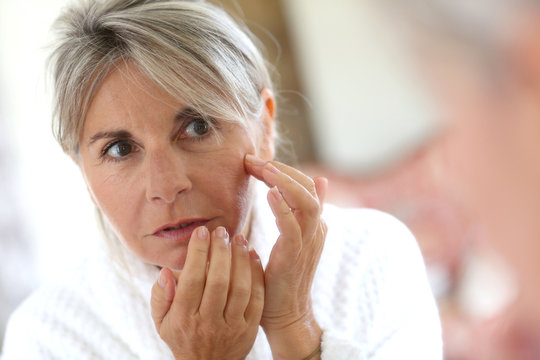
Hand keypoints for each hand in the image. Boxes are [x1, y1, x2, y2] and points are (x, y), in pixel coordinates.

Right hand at [151, 226, 264, 359]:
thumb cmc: (182, 336)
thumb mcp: (162, 322)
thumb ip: (160, 297)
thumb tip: (165, 272)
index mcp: (184, 318)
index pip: (191, 280)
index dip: (197, 253)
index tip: (201, 232)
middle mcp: (208, 322)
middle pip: (217, 281)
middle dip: (220, 251)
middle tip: (221, 231)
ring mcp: (231, 326)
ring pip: (239, 288)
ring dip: (240, 259)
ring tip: (239, 238)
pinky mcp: (250, 328)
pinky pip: (256, 298)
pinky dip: (256, 275)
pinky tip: (253, 255)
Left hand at [245, 154, 327, 359]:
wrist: (285, 313)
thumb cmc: (282, 277)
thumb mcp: (292, 239)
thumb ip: (298, 212)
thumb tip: (319, 182)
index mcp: (313, 223)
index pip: (304, 185)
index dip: (282, 170)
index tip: (254, 162)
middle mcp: (315, 228)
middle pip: (307, 188)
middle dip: (280, 170)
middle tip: (253, 160)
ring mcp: (308, 241)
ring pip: (306, 202)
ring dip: (284, 182)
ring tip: (263, 168)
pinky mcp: (296, 255)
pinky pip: (293, 227)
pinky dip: (283, 208)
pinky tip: (269, 193)